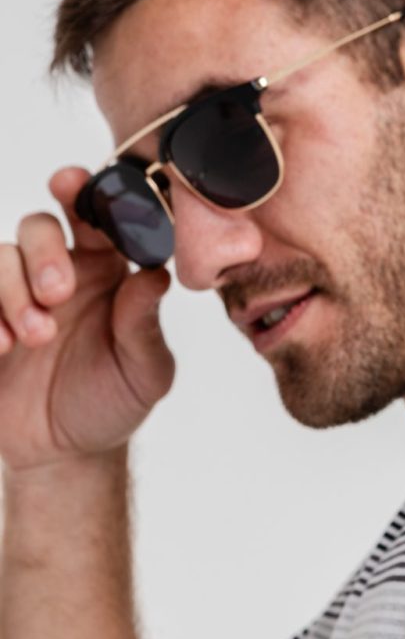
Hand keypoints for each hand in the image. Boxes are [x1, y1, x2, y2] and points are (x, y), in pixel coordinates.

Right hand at [0, 166, 175, 473]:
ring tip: (34, 338)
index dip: (84, 192)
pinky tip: (2, 345)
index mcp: (106, 272)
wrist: (65, 453)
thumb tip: (155, 275)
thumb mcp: (145, 373)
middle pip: (38, 227)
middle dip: (44, 251)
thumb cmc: (112, 403)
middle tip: (58, 293)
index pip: (95, 217)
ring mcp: (14, 294)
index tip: (71, 184)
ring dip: (13, 291)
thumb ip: (145, 325)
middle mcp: (57, 272)